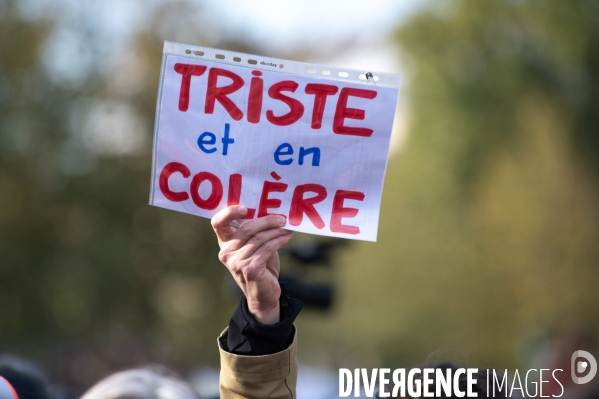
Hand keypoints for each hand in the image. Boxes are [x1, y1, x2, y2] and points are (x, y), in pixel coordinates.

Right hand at [211, 205, 292, 323]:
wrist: (263, 295)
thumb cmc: (260, 266)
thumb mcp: (254, 247)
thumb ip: (256, 232)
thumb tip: (272, 213)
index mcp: (225, 243)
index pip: (218, 223)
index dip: (229, 212)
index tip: (246, 208)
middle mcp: (226, 252)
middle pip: (247, 228)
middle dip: (267, 220)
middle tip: (282, 218)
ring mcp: (236, 261)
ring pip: (259, 238)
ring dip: (276, 231)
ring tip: (287, 227)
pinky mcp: (249, 268)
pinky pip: (267, 248)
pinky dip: (280, 240)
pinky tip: (288, 237)